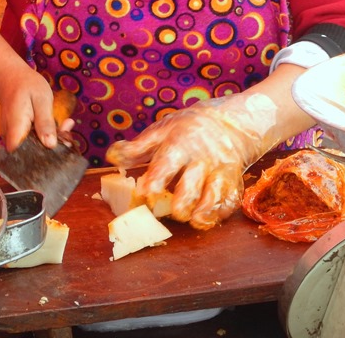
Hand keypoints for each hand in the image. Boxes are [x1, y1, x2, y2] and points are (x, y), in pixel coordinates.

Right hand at [0, 65, 65, 151]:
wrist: (11, 79)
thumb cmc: (26, 86)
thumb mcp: (42, 99)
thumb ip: (45, 122)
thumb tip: (50, 144)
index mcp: (16, 130)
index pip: (26, 156)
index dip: (45, 156)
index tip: (63, 145)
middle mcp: (10, 139)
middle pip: (33, 153)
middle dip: (54, 145)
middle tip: (68, 129)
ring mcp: (13, 139)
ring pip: (34, 147)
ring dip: (52, 139)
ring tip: (66, 124)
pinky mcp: (18, 137)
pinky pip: (33, 141)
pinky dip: (46, 134)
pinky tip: (58, 124)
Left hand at [106, 92, 282, 229]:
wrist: (229, 124)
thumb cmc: (188, 130)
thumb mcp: (162, 131)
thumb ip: (137, 148)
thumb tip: (111, 157)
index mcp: (180, 145)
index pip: (167, 164)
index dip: (155, 181)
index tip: (145, 194)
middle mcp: (201, 160)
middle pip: (191, 185)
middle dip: (181, 202)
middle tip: (170, 212)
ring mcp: (219, 172)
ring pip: (214, 196)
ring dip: (203, 211)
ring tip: (193, 220)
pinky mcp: (233, 183)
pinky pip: (229, 201)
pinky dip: (219, 214)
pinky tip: (207, 220)